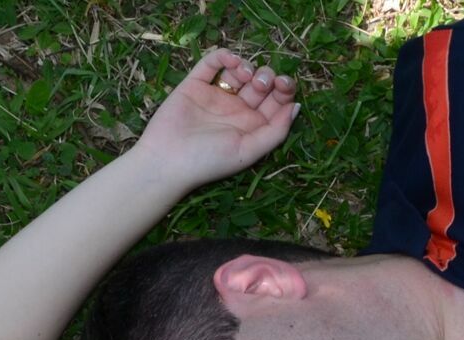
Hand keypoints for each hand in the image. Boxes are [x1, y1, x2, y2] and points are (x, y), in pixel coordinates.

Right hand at [133, 47, 299, 188]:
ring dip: (247, 66)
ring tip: (244, 74)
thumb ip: (276, 131)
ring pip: (239, 71)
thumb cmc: (209, 161)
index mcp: (252, 126)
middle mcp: (236, 109)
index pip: (276, 101)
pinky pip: (211, 63)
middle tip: (260, 82)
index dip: (284, 89)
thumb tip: (296, 107)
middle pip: (261, 83)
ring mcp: (216, 95)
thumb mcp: (249, 151)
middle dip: (267, 77)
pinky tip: (230, 59)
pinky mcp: (195, 84)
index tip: (283, 85)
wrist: (167, 161)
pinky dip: (223, 55)